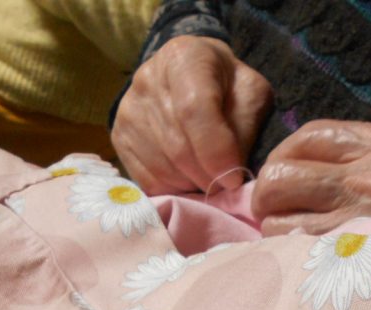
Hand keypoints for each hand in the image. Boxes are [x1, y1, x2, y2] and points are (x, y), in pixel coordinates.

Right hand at [111, 36, 271, 194]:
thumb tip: (230, 174)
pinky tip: (188, 179)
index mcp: (184, 58)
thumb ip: (246, 126)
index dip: (216, 152)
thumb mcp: (250, 93)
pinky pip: (147, 180)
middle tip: (226, 184)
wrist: (190, 74)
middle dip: (208, 176)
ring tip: (209, 178)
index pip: (194, 110)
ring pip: (162, 169)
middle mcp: (147, 80)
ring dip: (192, 185)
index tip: (234, 179)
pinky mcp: (119, 137)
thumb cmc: (227, 85)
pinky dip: (172, 190)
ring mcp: (128, 110)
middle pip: (177, 147)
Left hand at [251, 120, 370, 269]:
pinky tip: (301, 263)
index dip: (282, 155)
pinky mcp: (363, 259)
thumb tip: (296, 169)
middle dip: (266, 195)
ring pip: (281, 218)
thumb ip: (363, 157)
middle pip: (282, 173)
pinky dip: (289, 257)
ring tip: (289, 241)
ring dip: (274, 231)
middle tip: (272, 212)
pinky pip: (300, 253)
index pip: (310, 135)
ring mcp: (369, 220)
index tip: (281, 177)